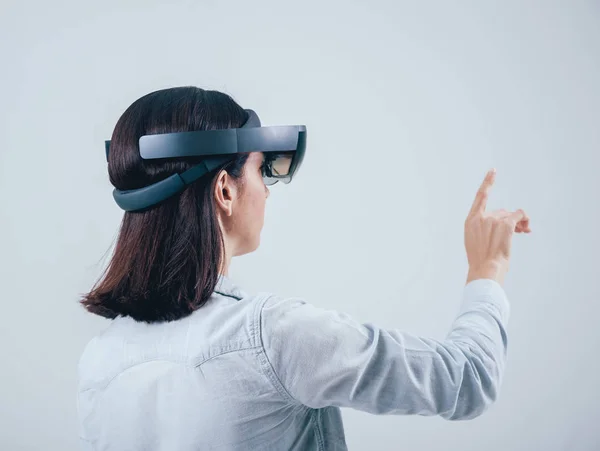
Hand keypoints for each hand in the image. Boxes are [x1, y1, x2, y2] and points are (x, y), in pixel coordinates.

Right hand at [465, 169, 530, 284]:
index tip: (493, 171)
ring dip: (518, 223)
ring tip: (523, 233)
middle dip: (509, 220)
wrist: (485, 269)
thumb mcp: (476, 241)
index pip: (480, 197)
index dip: (487, 183)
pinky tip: (526, 229)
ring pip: (511, 215)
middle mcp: (481, 217)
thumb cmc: (482, 260)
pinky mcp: (505, 224)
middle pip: (500, 211)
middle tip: (520, 231)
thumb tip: (509, 219)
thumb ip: (485, 227)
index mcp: (470, 221)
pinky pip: (519, 215)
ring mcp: (493, 220)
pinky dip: (524, 220)